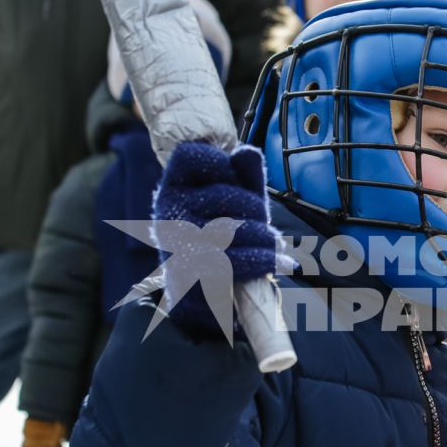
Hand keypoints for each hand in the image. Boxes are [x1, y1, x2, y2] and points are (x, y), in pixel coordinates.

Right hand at [152, 141, 279, 334]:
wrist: (201, 294)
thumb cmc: (222, 237)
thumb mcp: (236, 201)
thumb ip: (243, 175)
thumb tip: (247, 152)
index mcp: (173, 185)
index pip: (190, 155)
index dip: (222, 164)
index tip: (238, 182)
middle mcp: (167, 209)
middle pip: (222, 193)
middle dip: (257, 210)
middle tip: (269, 229)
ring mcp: (174, 240)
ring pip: (230, 228)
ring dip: (263, 238)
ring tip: (277, 248)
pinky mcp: (187, 271)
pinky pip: (231, 261)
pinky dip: (261, 262)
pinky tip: (279, 263)